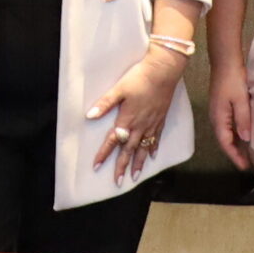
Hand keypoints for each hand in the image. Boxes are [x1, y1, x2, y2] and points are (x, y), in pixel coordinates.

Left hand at [88, 47, 186, 185]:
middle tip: (118, 182)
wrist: (163, 71)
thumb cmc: (140, 77)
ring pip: (144, 148)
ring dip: (138, 163)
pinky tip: (153, 156)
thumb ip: (105, 103)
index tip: (96, 166)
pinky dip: (154, 148)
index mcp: (127, 119)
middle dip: (122, 166)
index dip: (104, 153)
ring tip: (135, 176)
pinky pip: (157, 138)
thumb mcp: (119, 89)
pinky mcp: (161, 118)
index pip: (113, 140)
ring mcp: (152, 123)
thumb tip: (89, 116)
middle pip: (129, 150)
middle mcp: (140, 125)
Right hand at [209, 62, 252, 170]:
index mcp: (218, 118)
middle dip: (235, 153)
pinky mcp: (222, 106)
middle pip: (224, 141)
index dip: (235, 156)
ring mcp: (218, 112)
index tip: (244, 167)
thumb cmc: (234, 80)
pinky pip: (228, 126)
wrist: (225, 62)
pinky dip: (236, 134)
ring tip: (247, 153)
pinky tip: (244, 135)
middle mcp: (216, 118)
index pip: (225, 143)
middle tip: (247, 164)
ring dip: (235, 144)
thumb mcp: (241, 100)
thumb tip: (246, 139)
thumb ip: (243, 120)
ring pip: (226, 134)